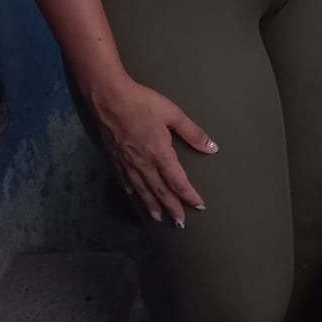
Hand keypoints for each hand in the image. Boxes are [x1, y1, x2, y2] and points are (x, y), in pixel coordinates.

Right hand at [88, 73, 216, 226]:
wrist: (109, 98)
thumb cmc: (143, 103)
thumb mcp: (173, 114)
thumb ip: (193, 133)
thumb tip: (212, 148)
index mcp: (160, 155)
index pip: (178, 183)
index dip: (189, 196)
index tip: (199, 206)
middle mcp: (144, 165)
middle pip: (161, 192)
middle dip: (172, 208)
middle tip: (180, 223)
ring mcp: (127, 164)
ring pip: (143, 191)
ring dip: (152, 206)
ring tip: (160, 218)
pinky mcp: (115, 159)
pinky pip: (125, 181)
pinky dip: (133, 191)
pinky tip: (134, 195)